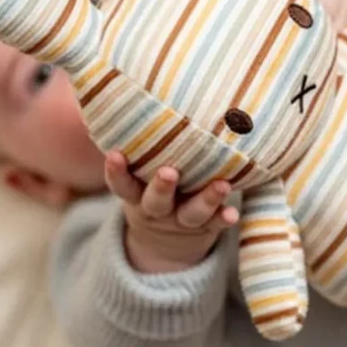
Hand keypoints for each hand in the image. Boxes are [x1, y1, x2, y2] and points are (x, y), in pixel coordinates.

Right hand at [104, 151, 238, 273]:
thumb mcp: (138, 184)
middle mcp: (157, 210)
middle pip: (157, 201)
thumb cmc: (152, 194)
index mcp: (136, 197)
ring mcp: (181, 221)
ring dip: (207, 199)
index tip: (114, 154)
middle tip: (168, 173)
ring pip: (191, 213)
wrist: (164, 245)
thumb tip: (133, 100)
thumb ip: (142, 157)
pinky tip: (233, 213)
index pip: (121, 184)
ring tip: (221, 186)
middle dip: (162, 187)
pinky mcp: (205, 228)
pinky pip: (214, 224)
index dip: (116, 172)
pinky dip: (223, 218)